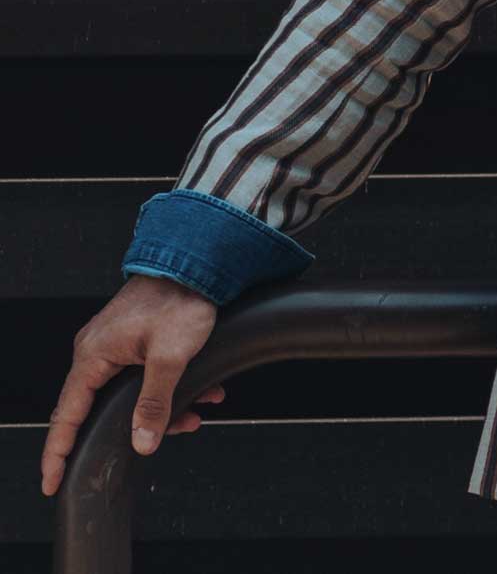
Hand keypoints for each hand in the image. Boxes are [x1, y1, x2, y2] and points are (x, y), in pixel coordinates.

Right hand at [40, 273, 222, 497]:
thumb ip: (155, 402)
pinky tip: (200, 391)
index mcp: (93, 355)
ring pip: (129, 393)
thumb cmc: (181, 296)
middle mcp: (97, 350)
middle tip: (151, 445)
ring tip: (194, 413)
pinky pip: (143, 375)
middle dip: (131, 429)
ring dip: (162, 408)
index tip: (52, 482)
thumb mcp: (171, 355)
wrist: (199, 258)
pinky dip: (168, 387)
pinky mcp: (134, 339)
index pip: (66, 416)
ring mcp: (115, 344)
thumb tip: (142, 443)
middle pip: (100, 408)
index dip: (58, 453)